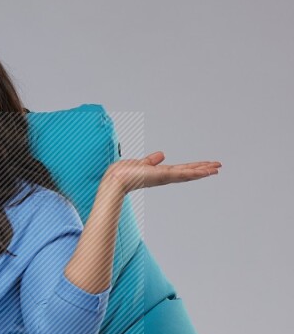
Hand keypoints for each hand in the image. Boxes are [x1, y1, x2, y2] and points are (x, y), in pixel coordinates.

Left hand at [106, 151, 221, 195]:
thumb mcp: (141, 163)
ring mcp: (166, 177)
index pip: (181, 170)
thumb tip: (161, 154)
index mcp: (161, 173)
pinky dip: (194, 173)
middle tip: (218, 167)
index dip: (194, 168)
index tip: (205, 166)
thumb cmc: (124, 174)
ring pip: (189, 174)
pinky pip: (182, 174)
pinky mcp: (163, 176)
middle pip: (189, 172)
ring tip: (217, 169)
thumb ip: (151, 160)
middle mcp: (165, 176)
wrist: (116, 179)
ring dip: (203, 171)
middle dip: (203, 170)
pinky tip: (205, 172)